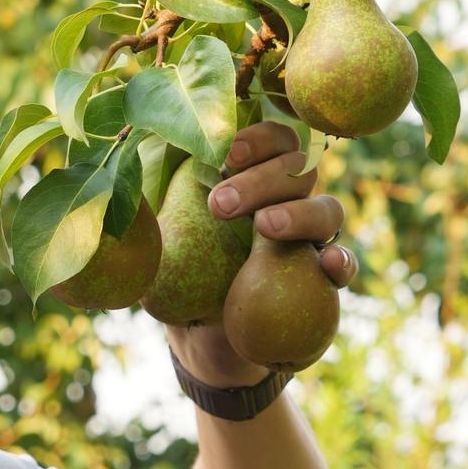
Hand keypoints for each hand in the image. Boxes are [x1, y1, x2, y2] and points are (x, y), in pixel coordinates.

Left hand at [166, 121, 357, 387]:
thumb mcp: (156, 227)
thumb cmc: (177, 266)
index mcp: (255, 176)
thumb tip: (124, 151)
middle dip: (260, 181)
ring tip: (264, 226)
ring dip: (298, 213)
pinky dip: (341, 260)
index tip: (224, 155)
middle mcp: (290, 200)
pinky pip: (342, 264)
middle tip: (218, 205)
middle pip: (298, 170)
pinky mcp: (321, 281)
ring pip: (327, 210)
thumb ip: (148, 191)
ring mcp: (309, 239)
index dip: (258, 138)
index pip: (275, 139)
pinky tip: (326, 262)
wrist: (198, 330)